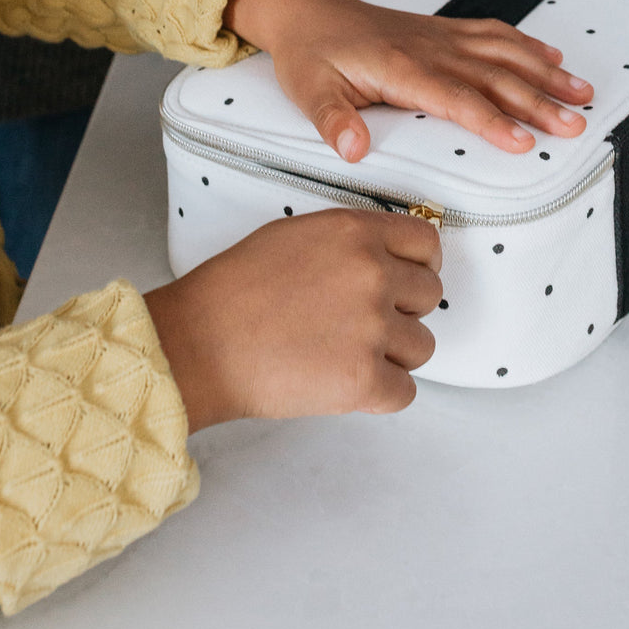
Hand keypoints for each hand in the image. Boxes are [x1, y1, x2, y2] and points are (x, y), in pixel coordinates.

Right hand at [144, 210, 442, 431]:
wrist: (197, 344)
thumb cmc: (234, 291)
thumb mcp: (297, 235)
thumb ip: (350, 242)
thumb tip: (388, 258)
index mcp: (356, 233)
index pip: (427, 243)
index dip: (421, 265)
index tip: (409, 279)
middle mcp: (372, 274)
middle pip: (430, 295)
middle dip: (403, 311)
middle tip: (364, 323)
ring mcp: (371, 328)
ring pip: (423, 346)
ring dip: (394, 355)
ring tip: (348, 354)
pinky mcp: (363, 379)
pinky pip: (406, 392)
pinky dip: (381, 395)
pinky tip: (348, 384)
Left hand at [224, 0, 592, 161]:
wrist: (308, 10)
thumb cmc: (310, 53)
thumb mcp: (309, 91)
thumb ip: (333, 121)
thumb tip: (353, 149)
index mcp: (401, 67)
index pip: (456, 98)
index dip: (492, 120)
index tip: (524, 141)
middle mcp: (431, 49)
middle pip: (495, 77)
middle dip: (540, 102)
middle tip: (575, 124)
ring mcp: (442, 37)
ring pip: (505, 53)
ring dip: (546, 73)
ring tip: (582, 93)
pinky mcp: (445, 31)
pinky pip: (494, 34)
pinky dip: (528, 45)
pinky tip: (553, 57)